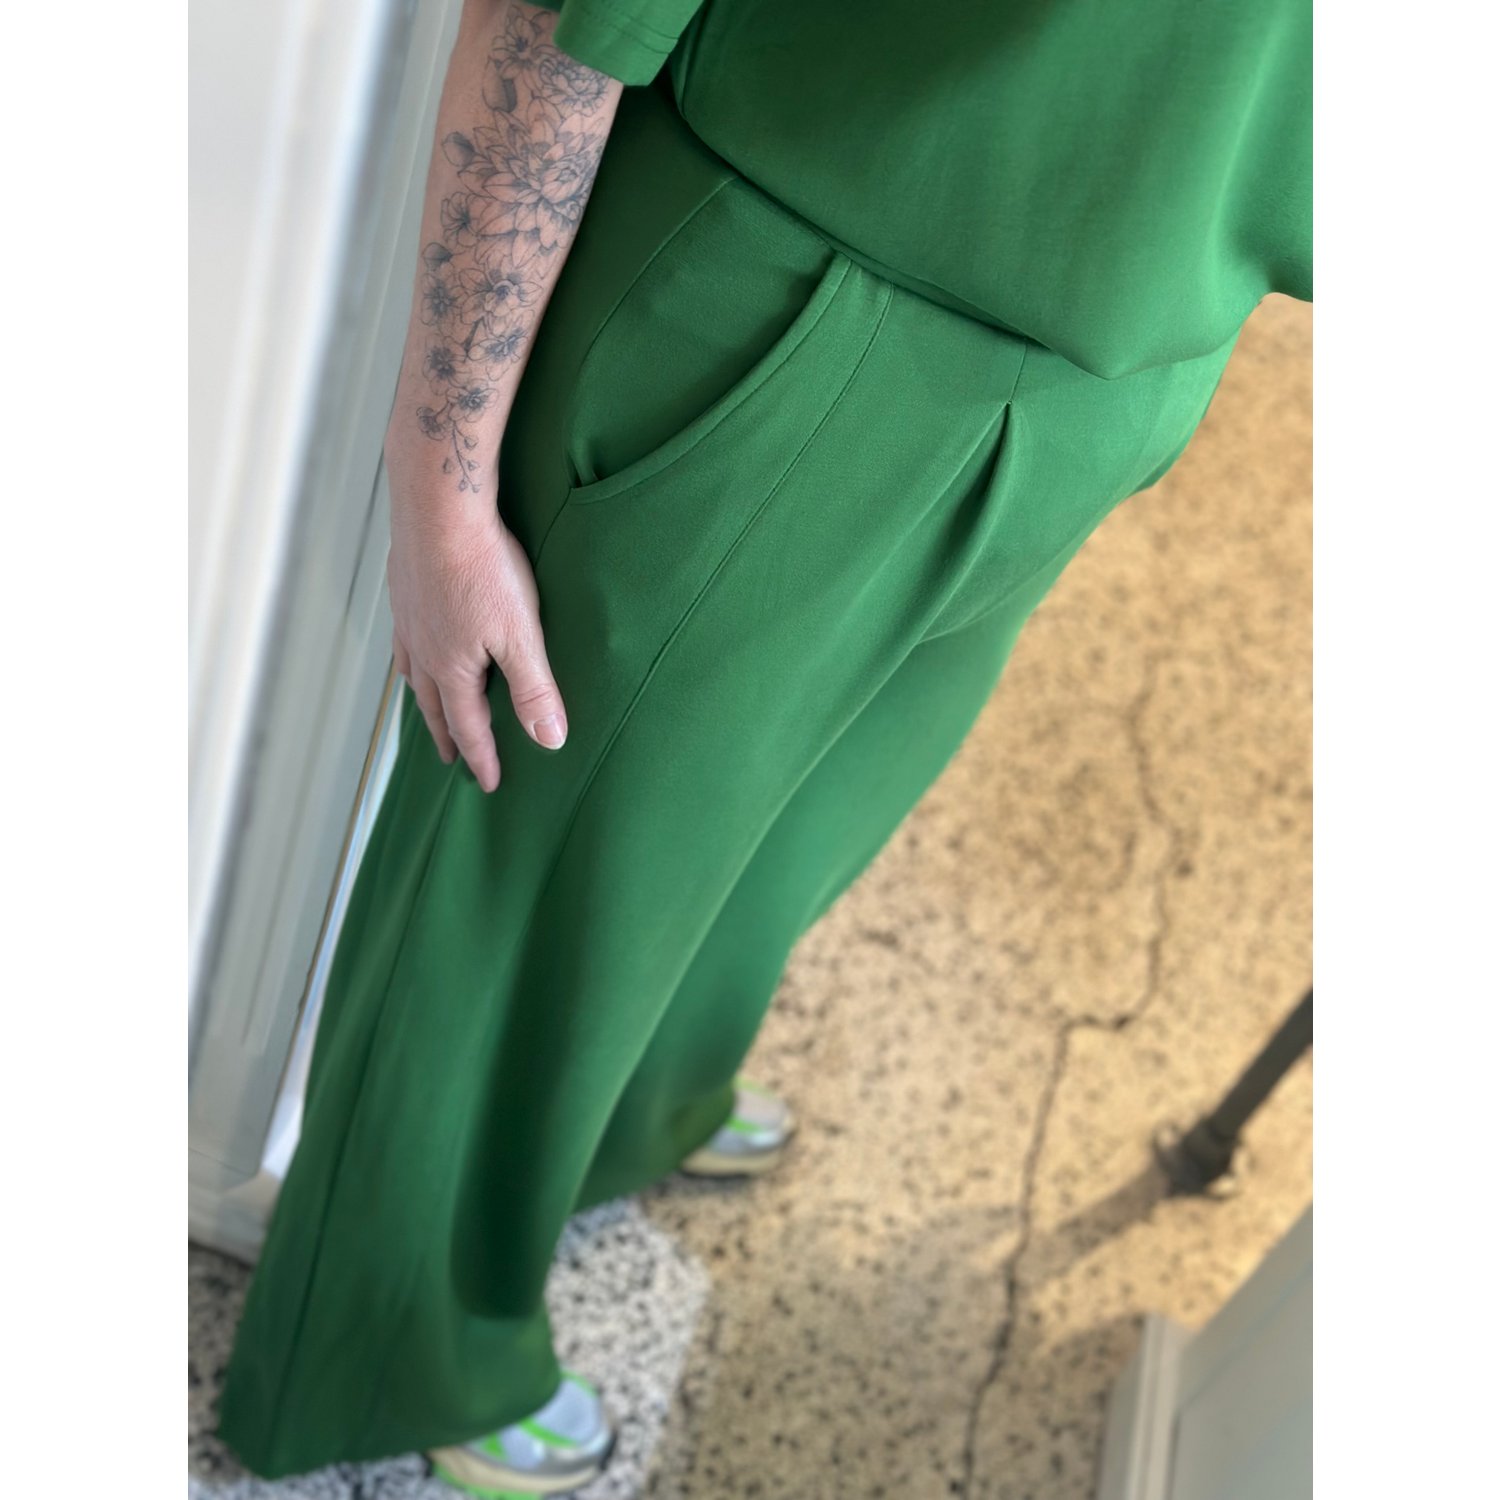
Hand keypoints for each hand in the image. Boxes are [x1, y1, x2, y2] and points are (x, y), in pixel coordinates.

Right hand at [386, 497, 566, 792]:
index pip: (469, 725)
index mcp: (453, 668)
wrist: (438, 505)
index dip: (481, 756)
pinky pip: (404, 635)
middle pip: (434, 705)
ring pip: (412, 671)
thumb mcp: (521, 636)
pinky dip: (410, 654)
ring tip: (428, 707)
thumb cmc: (483, 568)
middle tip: (450, 758)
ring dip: (422, 696)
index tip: (487, 782)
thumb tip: (549, 741)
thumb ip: (534, 690)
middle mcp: (423, 649)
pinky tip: (416, 641)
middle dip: (446, 734)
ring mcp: (408, 617)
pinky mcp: (402, 586)